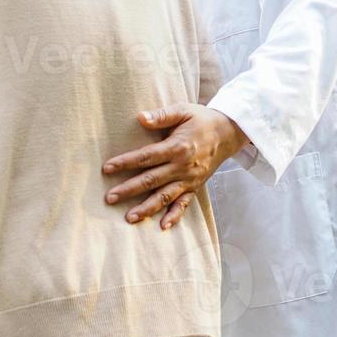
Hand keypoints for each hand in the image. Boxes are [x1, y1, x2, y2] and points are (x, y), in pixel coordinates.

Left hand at [103, 104, 248, 228]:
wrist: (229, 133)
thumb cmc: (202, 119)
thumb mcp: (183, 110)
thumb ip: (162, 115)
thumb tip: (140, 118)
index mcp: (177, 147)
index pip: (146, 157)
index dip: (126, 162)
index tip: (107, 168)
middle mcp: (182, 166)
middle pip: (152, 180)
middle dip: (129, 190)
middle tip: (109, 198)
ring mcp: (189, 179)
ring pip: (165, 196)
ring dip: (147, 208)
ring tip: (129, 217)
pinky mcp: (195, 186)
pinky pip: (184, 204)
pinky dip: (174, 216)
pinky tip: (162, 226)